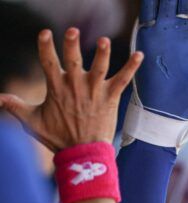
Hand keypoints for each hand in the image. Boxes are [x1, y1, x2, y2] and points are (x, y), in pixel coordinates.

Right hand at [0, 29, 142, 151]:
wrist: (83, 154)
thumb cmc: (58, 138)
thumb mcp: (32, 122)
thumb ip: (16, 106)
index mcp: (57, 88)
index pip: (48, 62)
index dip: (45, 46)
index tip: (45, 33)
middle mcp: (76, 87)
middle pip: (73, 60)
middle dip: (72, 45)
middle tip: (72, 31)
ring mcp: (95, 91)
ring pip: (99, 67)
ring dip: (102, 53)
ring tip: (103, 40)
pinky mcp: (111, 98)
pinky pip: (123, 79)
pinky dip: (132, 67)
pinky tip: (140, 55)